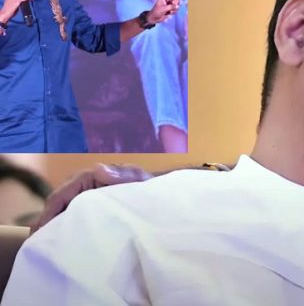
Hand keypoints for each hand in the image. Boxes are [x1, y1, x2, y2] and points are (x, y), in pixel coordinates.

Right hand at [31, 164, 152, 233]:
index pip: (63, 193)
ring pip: (62, 211)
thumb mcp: (137, 179)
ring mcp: (85, 197)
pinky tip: (59, 243)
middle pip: (57, 203)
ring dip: (52, 226)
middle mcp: (83, 185)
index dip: (49, 210)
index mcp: (90, 176)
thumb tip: (99, 169)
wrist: (156, 195)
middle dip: (45, 220)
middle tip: (36, 242)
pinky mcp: (90, 209)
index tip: (40, 229)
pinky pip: (72, 217)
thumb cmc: (146, 184)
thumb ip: (122, 175)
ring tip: (42, 246)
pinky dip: (64, 227)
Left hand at [147, 0, 181, 24]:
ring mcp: (171, 3)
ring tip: (168, 11)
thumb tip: (178, 6)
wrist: (155, 18)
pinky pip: (177, 9)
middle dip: (176, 2)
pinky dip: (174, 12)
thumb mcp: (162, 9)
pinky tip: (169, 13)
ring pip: (178, 3)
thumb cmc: (156, 12)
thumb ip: (170, 7)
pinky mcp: (172, 8)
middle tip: (172, 7)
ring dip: (174, 9)